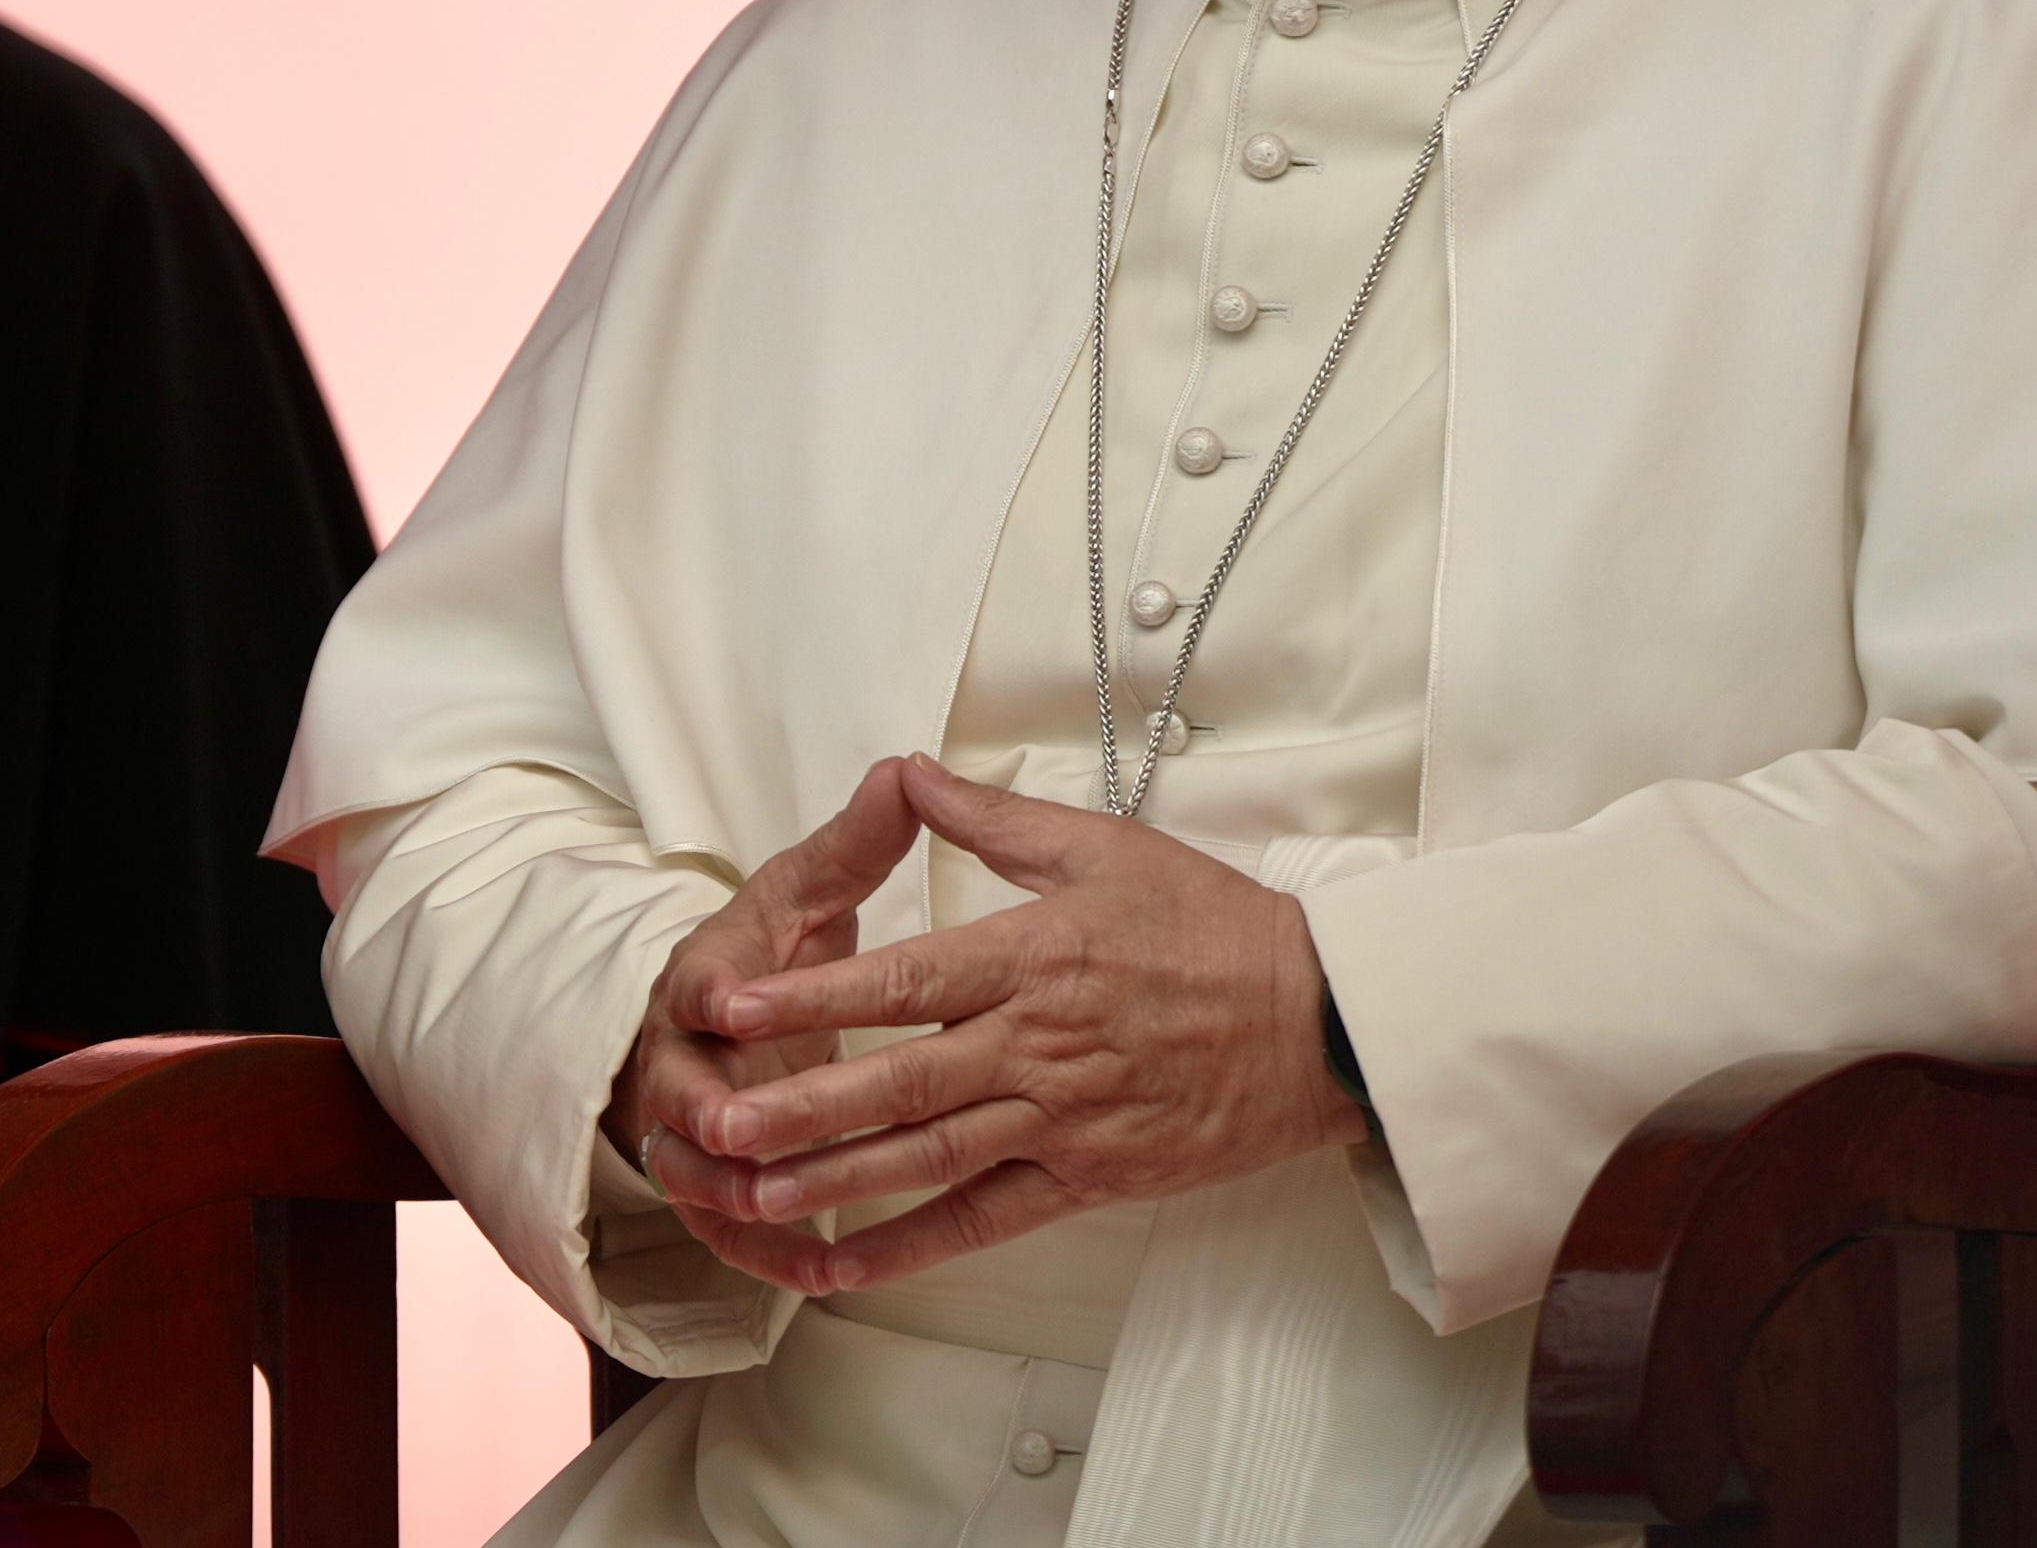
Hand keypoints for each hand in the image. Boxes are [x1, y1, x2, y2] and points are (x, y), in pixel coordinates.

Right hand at [605, 762, 921, 1290]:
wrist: (723, 1020)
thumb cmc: (773, 953)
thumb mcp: (806, 891)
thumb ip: (854, 844)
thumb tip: (902, 772)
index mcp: (707, 977)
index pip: (697, 982)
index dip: (713, 992)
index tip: (732, 1000)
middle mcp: (684, 1060)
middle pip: (684, 1091)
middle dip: (711, 1108)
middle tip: (741, 1125)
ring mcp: (692, 1133)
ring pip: (704, 1172)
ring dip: (740, 1193)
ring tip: (786, 1212)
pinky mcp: (716, 1188)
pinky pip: (738, 1232)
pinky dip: (774, 1254)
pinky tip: (826, 1273)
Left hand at [679, 755, 1362, 1296]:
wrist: (1319, 1018)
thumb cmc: (1216, 925)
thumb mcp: (1108, 847)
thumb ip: (997, 818)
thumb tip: (912, 774)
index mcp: (1038, 955)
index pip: (907, 979)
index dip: (815, 995)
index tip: (738, 1004)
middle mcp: (1041, 1042)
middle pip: (902, 1080)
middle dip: (802, 1101)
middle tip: (717, 1118)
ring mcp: (1065, 1116)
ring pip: (931, 1155)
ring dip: (838, 1176)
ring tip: (755, 1192)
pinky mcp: (1089, 1174)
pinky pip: (987, 1217)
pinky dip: (914, 1244)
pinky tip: (846, 1262)